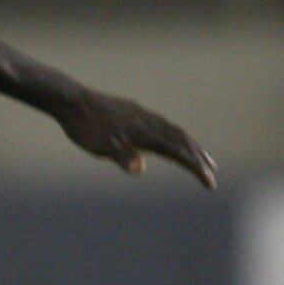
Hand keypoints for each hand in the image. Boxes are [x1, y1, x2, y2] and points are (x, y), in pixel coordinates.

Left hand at [56, 88, 216, 189]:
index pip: (179, 152)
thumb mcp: (100, 146)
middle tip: (212, 173)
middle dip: (199, 158)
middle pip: (182, 140)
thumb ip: (121, 157)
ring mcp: (141, 115)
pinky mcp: (133, 112)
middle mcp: (148, 122)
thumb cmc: (84, 127)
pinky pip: (162, 125)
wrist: (71, 100)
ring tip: (198, 157)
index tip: (210, 184)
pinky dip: (173, 135)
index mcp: (144, 133)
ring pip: (173, 131)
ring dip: (189, 145)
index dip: (196, 168)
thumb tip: (140, 169)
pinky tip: (167, 140)